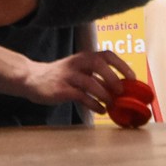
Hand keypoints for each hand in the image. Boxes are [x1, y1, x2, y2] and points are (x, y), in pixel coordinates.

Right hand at [21, 47, 136, 112]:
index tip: (133, 77)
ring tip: (111, 104)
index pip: (107, 55)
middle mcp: (77, 63)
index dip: (121, 65)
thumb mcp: (79, 71)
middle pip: (98, 64)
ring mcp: (68, 76)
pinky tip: (99, 110)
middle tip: (121, 91)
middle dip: (112, 78)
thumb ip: (96, 77)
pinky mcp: (60, 89)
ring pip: (89, 82)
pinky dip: (92, 104)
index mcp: (84, 57)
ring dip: (103, 94)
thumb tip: (119, 89)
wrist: (32, 78)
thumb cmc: (61, 76)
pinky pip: (80, 96)